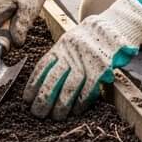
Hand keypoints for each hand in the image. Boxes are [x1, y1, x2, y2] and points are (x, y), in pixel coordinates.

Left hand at [23, 0, 141, 119]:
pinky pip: (89, 87)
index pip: (43, 66)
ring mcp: (86, 58)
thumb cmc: (90, 38)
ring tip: (56, 116)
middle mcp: (71, 52)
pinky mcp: (102, 66)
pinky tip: (75, 110)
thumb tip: (41, 82)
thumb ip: (59, 57)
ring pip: (70, 85)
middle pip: (54, 78)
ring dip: (62, 103)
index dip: (33, 84)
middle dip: (44, 98)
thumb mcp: (70, 41)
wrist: (115, 24)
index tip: (26, 99)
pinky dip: (82, 100)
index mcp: (61, 46)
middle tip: (37, 113)